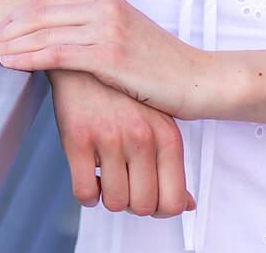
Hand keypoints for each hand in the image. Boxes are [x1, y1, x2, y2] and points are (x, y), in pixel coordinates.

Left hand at [0, 0, 222, 120]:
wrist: (198, 80)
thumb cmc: (160, 67)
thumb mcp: (125, 37)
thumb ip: (94, 30)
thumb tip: (60, 38)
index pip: (46, 1)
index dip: (14, 17)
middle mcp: (104, 5)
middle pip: (38, 12)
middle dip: (3, 29)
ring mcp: (107, 27)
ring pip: (42, 31)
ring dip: (6, 44)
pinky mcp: (110, 53)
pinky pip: (56, 53)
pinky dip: (26, 57)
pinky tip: (6, 64)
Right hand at [48, 68, 195, 218]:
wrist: (86, 55)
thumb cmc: (124, 92)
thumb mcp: (159, 120)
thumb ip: (173, 163)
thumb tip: (186, 205)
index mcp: (167, 134)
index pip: (173, 200)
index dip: (158, 209)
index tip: (147, 197)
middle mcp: (142, 137)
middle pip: (142, 206)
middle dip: (132, 203)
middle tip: (124, 185)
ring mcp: (110, 137)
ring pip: (114, 202)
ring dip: (109, 196)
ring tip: (107, 176)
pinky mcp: (79, 138)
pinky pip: (84, 192)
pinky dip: (86, 194)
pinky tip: (90, 177)